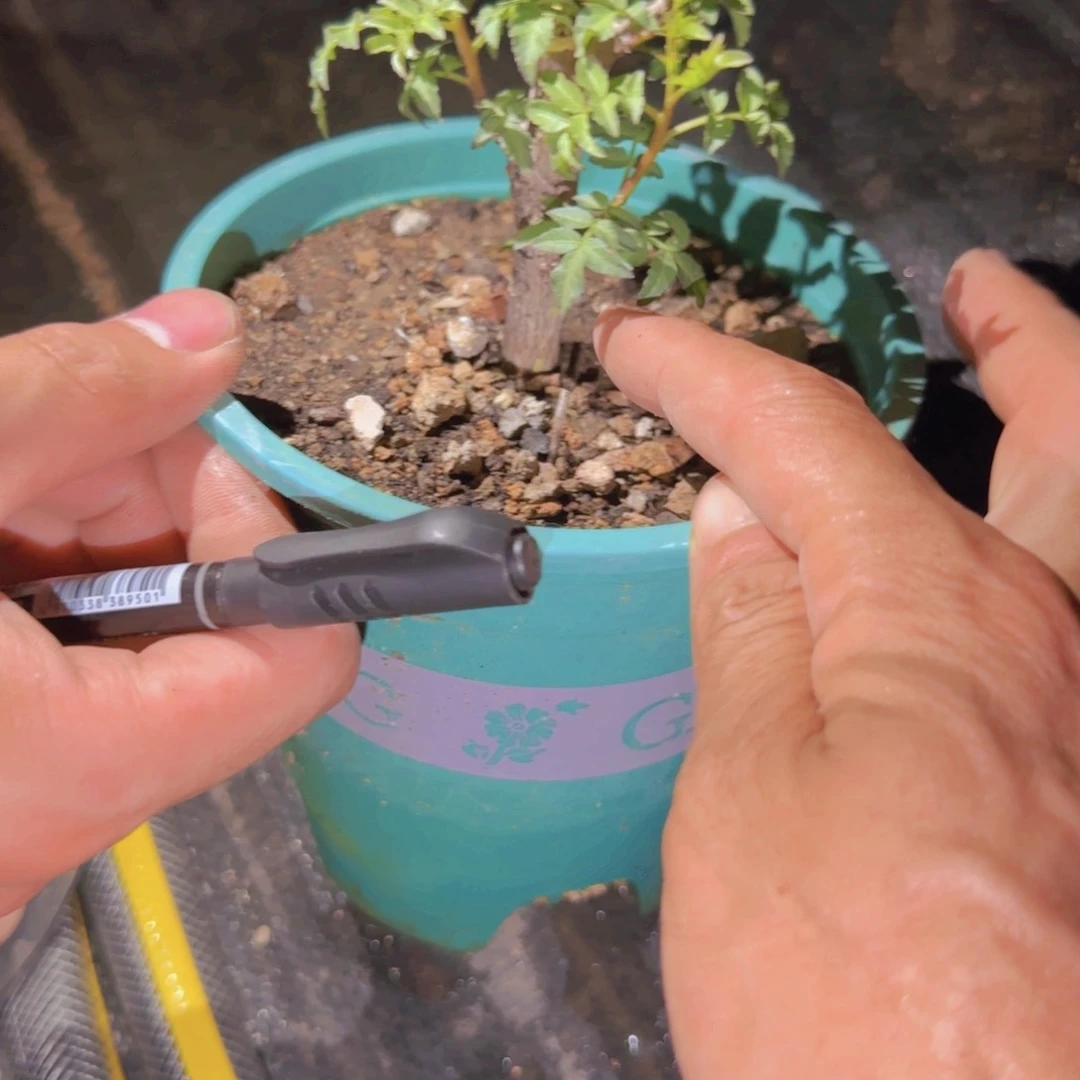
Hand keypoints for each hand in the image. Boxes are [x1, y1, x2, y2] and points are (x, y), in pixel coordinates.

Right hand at [0, 291, 358, 924]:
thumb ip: (75, 394)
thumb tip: (213, 329)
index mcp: (77, 767)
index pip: (302, 655)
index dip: (268, 531)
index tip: (195, 446)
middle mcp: (70, 812)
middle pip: (218, 635)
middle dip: (158, 504)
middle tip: (75, 431)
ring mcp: (35, 806)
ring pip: (141, 643)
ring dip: (91, 529)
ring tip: (9, 474)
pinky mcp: (7, 779)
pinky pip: (80, 669)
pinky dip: (52, 576)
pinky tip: (2, 525)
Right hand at [595, 249, 1079, 1077]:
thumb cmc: (845, 998)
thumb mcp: (748, 798)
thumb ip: (752, 634)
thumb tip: (743, 518)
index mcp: (948, 611)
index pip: (813, 439)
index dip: (714, 375)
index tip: (638, 342)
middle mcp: (1062, 635)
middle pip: (1068, 427)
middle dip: (1018, 339)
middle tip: (975, 288)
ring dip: (1055, 424)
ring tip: (1007, 366)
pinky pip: (1057, 625)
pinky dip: (1024, 552)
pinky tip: (964, 572)